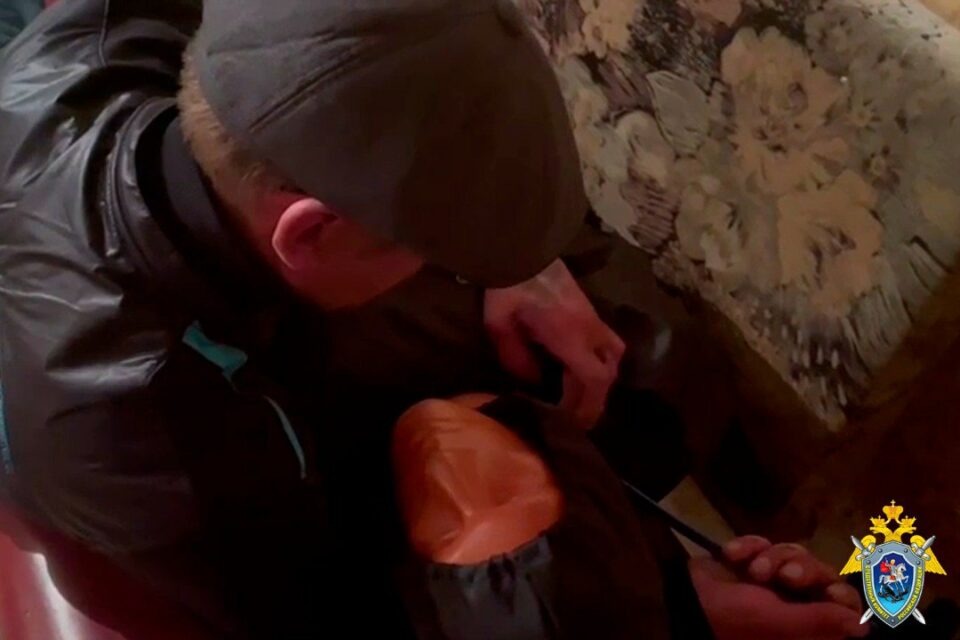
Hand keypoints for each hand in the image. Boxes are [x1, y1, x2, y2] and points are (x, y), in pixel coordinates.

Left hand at [483, 260, 623, 428]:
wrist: (520, 246)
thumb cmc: (506, 288)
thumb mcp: (500, 327)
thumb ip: (516, 357)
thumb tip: (532, 381)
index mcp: (570, 336)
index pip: (594, 379)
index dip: (588, 406)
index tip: (573, 422)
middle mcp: (589, 329)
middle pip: (609, 371)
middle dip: (596, 397)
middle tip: (577, 416)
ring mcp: (592, 316)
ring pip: (614, 354)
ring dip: (603, 377)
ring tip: (582, 392)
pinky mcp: (589, 308)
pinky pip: (607, 340)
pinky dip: (600, 359)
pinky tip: (579, 365)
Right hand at [690, 536, 867, 639]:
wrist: (682, 598)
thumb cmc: (733, 619)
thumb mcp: (780, 624)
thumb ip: (822, 622)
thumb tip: (863, 628)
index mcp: (804, 624)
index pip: (841, 604)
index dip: (840, 594)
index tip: (829, 591)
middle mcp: (792, 602)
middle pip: (819, 573)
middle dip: (801, 569)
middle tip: (784, 577)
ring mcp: (770, 581)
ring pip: (793, 554)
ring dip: (771, 557)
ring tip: (752, 570)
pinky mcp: (749, 560)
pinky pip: (764, 542)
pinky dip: (749, 546)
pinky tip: (731, 555)